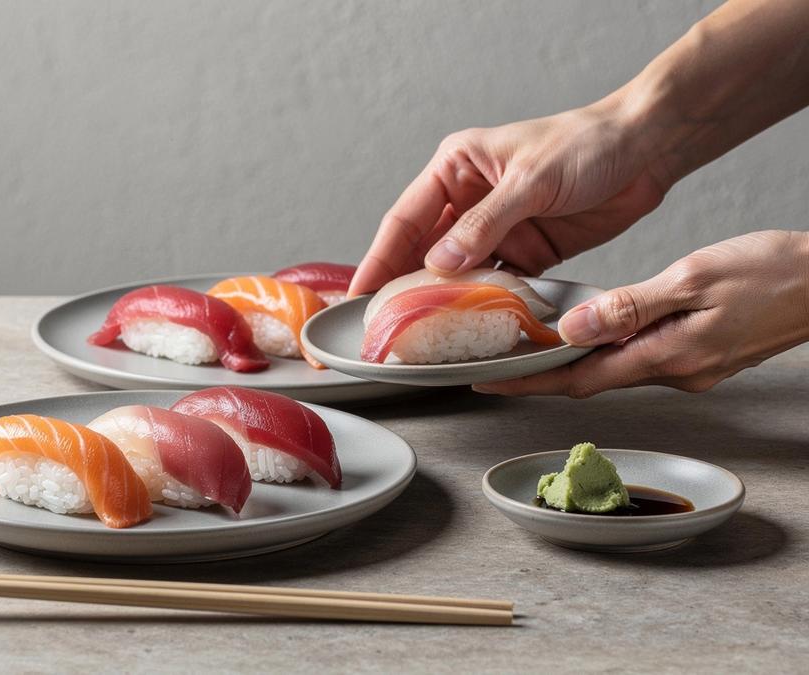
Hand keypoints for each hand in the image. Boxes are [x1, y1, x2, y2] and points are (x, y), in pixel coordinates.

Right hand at [349, 100, 671, 295]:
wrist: (648, 149)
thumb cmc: (587, 143)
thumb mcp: (530, 181)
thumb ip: (485, 225)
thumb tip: (439, 264)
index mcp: (456, 168)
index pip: (406, 219)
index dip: (379, 258)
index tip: (360, 293)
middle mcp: (468, 200)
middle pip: (423, 251)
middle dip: (403, 287)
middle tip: (382, 326)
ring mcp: (497, 230)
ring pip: (457, 274)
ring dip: (442, 302)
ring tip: (420, 335)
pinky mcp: (527, 252)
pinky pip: (496, 286)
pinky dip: (484, 306)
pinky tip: (470, 327)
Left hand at [474, 230, 808, 397]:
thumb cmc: (775, 274)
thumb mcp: (695, 279)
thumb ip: (631, 307)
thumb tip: (574, 330)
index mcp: (667, 356)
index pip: (578, 379)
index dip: (528, 383)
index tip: (487, 385)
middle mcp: (675, 372)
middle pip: (591, 378)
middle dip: (542, 372)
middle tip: (497, 361)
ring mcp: (691, 367)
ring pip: (615, 367)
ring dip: (574, 358)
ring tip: (531, 341)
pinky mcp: (702, 355)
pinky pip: (640, 355)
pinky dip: (609, 346)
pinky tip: (594, 329)